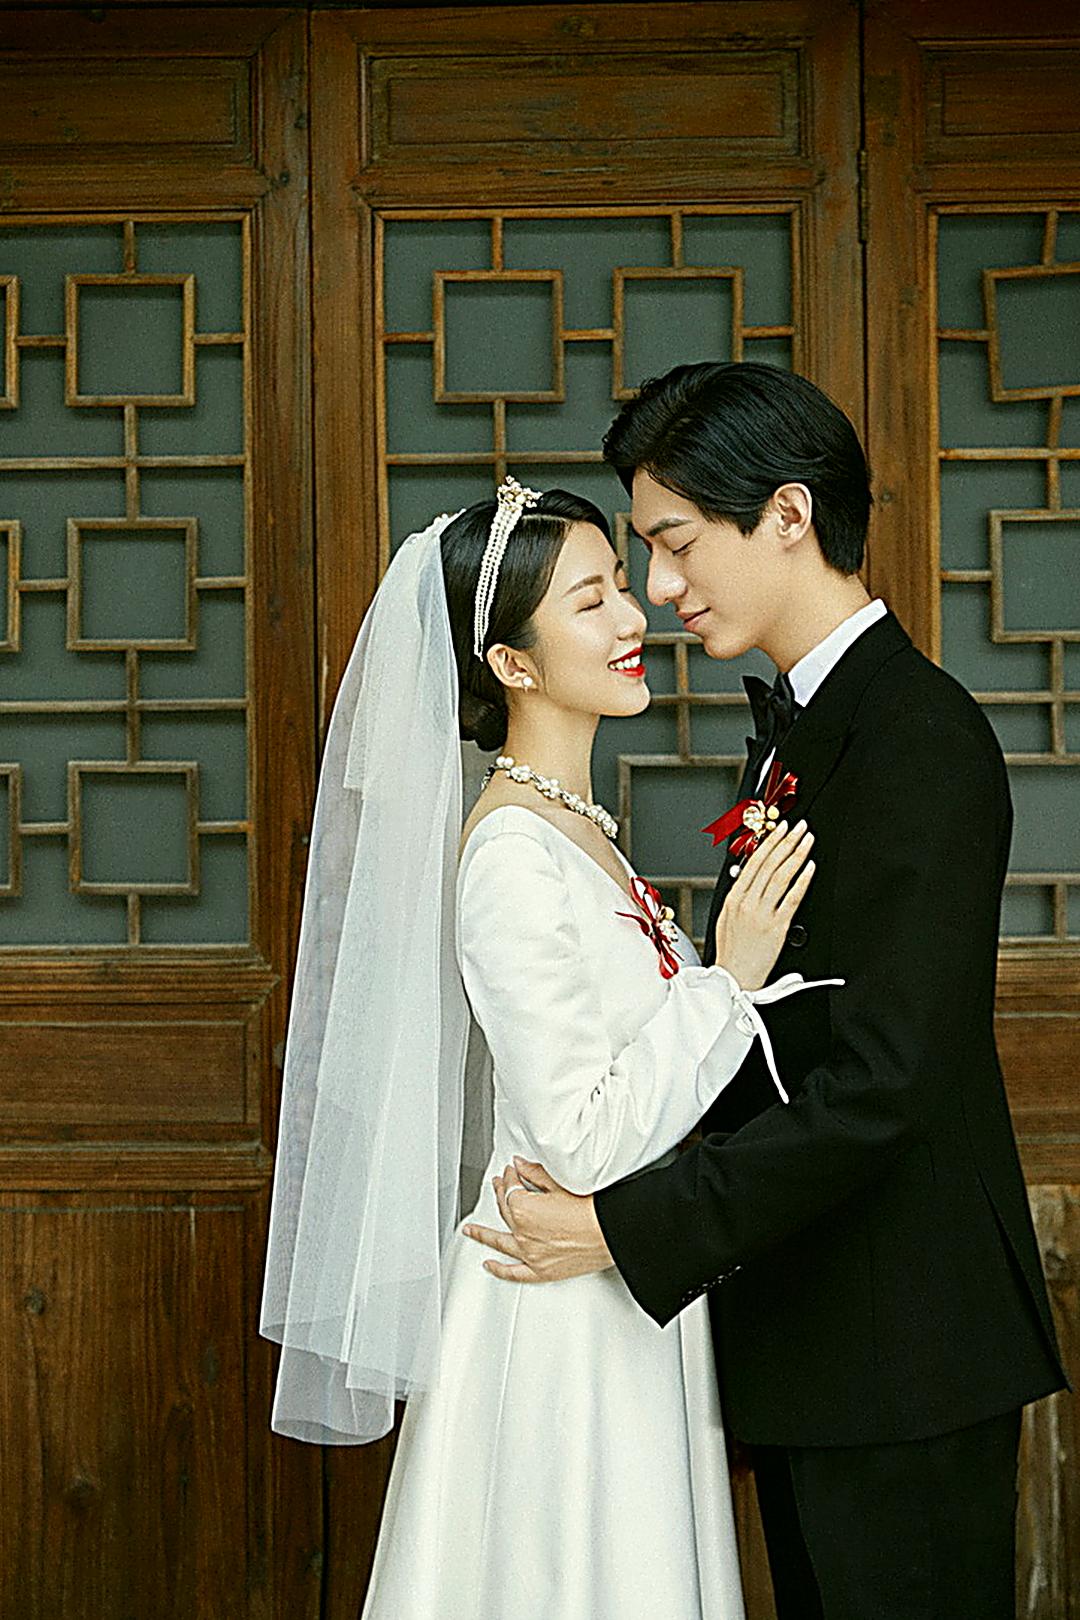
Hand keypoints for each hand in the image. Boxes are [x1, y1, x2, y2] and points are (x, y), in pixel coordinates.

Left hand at [463, 1158, 613, 1283]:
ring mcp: (530, 1254)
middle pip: (504, 1211)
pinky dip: (500, 1270)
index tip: (513, 1171)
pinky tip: (490, 1265)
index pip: (509, 1189)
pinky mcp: (542, 1271)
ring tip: (472, 1230)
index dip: (510, 1177)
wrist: (613, 1233)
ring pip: (500, 1242)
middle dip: (500, 1195)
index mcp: (524, 1209)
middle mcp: (522, 1233)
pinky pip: (514, 1273)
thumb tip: (520, 1166)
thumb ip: (535, 1174)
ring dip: (483, 1235)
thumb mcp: (561, 1184)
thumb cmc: (594, 1210)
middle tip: (499, 1186)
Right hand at [713, 819, 814, 989]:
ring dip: (796, 855)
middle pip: (769, 864)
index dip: (770, 842)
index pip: (754, 862)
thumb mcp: (726, 918)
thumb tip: (749, 876)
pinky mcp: (777, 927)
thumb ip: (739, 896)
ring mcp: (762, 914)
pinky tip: (809, 868)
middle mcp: (747, 903)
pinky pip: (791, 899)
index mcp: (734, 898)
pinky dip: (802, 881)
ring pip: (781, 876)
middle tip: (800, 827)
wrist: (734, 979)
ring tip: (807, 841)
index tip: (781, 828)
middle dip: (787, 842)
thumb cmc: (731, 952)